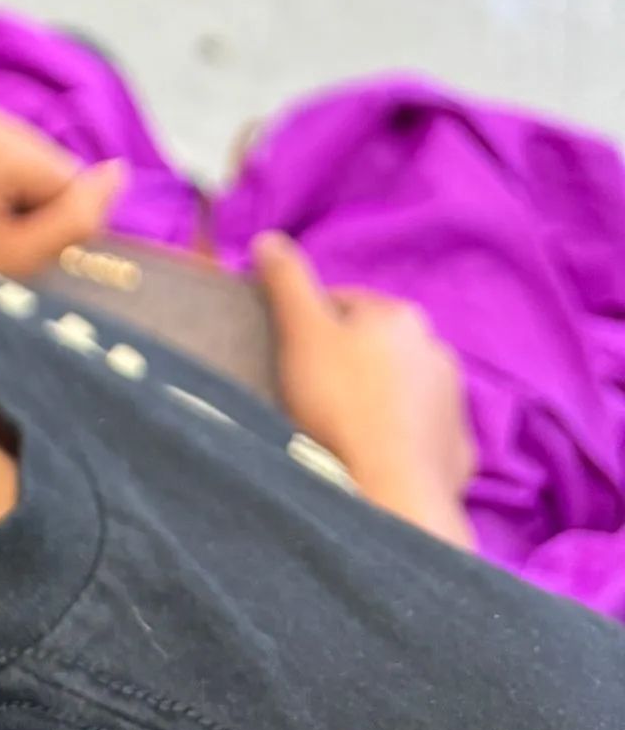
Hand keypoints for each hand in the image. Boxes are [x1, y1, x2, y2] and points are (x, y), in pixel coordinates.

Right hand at [255, 232, 476, 549]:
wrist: (392, 491)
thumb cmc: (340, 402)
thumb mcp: (301, 331)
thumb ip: (286, 279)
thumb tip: (269, 238)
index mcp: (400, 315)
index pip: (346, 302)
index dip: (313, 324)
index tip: (294, 355)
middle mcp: (437, 350)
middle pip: (377, 346)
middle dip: (350, 361)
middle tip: (314, 392)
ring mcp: (454, 404)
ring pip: (403, 388)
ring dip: (378, 398)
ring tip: (343, 428)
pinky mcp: (459, 451)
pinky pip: (421, 433)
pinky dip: (401, 438)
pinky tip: (376, 456)